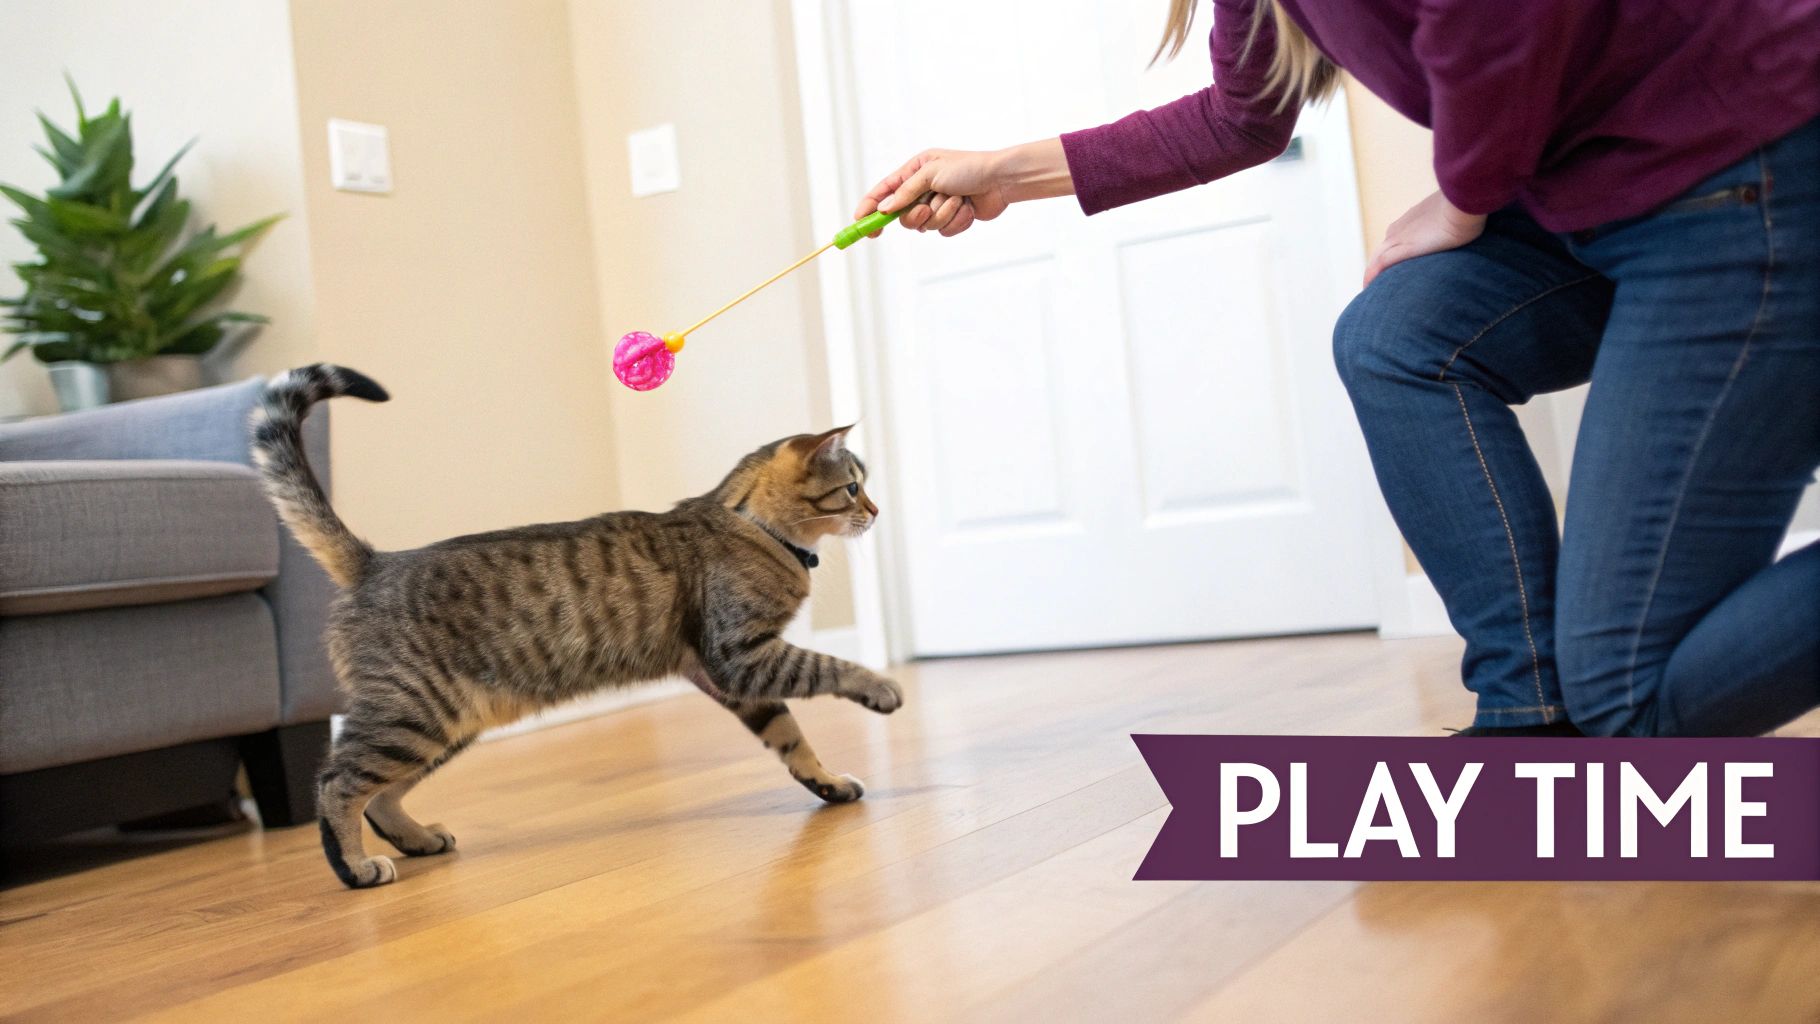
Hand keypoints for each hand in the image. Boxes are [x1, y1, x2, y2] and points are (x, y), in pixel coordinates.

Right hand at [854, 139, 1071, 238]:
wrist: (1001, 180)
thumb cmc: (969, 168)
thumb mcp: (931, 174)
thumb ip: (905, 192)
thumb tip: (884, 209)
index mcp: (915, 171)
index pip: (885, 191)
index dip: (869, 207)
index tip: (859, 222)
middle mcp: (923, 188)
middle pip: (902, 215)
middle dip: (916, 215)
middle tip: (927, 208)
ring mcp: (937, 205)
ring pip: (924, 226)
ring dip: (942, 215)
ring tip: (957, 200)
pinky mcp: (952, 219)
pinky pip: (943, 230)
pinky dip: (955, 221)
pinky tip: (968, 208)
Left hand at [1364, 190, 1486, 285]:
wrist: (1464, 200)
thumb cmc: (1466, 207)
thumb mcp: (1454, 216)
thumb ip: (1450, 224)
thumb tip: (1463, 231)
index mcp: (1408, 221)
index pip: (1392, 241)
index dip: (1388, 255)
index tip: (1389, 271)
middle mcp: (1399, 229)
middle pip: (1380, 252)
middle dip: (1376, 268)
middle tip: (1374, 285)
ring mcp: (1400, 238)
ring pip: (1377, 259)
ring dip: (1372, 274)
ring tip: (1369, 290)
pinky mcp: (1405, 247)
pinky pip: (1381, 264)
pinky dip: (1372, 275)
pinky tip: (1368, 287)